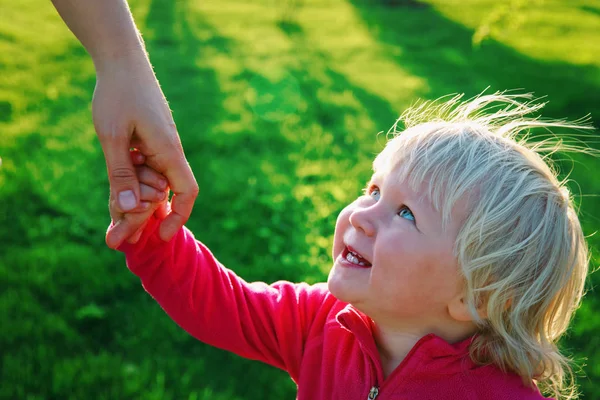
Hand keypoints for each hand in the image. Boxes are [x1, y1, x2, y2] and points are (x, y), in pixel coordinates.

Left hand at [93, 56, 197, 248]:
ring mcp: (159, 146)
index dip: (178, 217)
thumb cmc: (118, 94)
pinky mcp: (149, 141)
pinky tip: (118, 196)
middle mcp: (168, 152)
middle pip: (161, 194)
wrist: (121, 60)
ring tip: (110, 223)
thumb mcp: (113, 136)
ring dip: (131, 201)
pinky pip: (143, 170)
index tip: (162, 236)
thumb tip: (128, 210)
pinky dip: (130, 184)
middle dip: (140, 217)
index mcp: (168, 151)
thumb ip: (121, 174)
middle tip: (113, 240)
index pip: (186, 192)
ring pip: (149, 183)